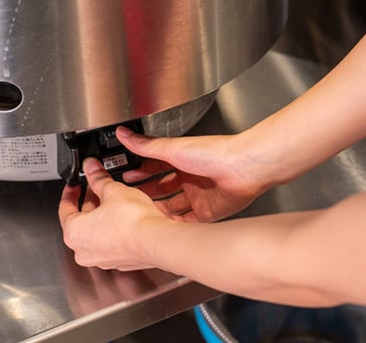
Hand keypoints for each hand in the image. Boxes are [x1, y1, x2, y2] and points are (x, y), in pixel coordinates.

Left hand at [59, 157, 166, 270]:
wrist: (156, 240)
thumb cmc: (132, 221)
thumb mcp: (113, 190)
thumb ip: (99, 178)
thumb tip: (91, 168)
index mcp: (73, 232)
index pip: (65, 208)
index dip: (71, 192)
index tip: (75, 185)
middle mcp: (83, 250)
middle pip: (81, 221)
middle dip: (91, 202)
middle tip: (98, 187)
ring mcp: (102, 259)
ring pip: (97, 233)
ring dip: (103, 216)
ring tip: (115, 200)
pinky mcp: (120, 261)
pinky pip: (112, 242)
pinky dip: (115, 230)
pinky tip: (126, 218)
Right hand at [115, 127, 264, 222]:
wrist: (242, 169)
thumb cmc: (213, 153)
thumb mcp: (172, 149)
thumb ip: (146, 146)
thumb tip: (124, 134)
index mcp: (182, 160)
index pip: (155, 168)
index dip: (140, 174)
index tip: (124, 179)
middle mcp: (190, 178)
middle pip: (163, 190)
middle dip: (146, 195)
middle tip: (127, 201)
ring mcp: (199, 196)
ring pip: (173, 208)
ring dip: (158, 213)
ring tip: (140, 218)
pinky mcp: (208, 212)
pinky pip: (187, 223)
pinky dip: (174, 227)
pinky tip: (162, 230)